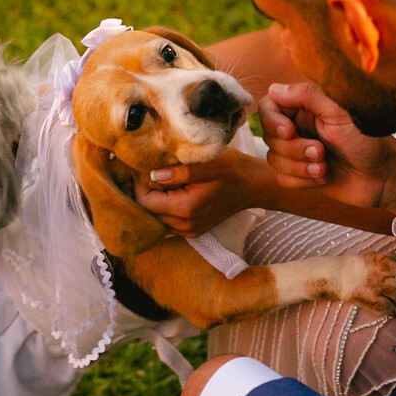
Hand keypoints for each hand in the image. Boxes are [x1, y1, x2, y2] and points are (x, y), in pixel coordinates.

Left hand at [135, 149, 269, 236]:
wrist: (254, 185)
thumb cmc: (233, 169)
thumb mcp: (208, 164)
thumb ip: (180, 171)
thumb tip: (153, 175)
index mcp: (185, 208)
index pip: (145, 200)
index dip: (141, 183)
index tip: (145, 166)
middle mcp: (185, 225)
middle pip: (149, 211)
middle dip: (147, 191)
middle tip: (152, 170)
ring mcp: (189, 231)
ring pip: (157, 217)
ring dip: (156, 200)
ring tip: (165, 180)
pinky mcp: (193, 231)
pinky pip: (168, 222)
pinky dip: (166, 207)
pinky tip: (175, 192)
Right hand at [261, 82, 395, 217]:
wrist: (384, 176)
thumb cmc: (368, 140)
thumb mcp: (340, 113)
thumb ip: (308, 96)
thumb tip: (275, 88)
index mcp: (306, 108)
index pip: (269, 107)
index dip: (271, 120)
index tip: (289, 131)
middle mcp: (299, 127)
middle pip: (268, 136)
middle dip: (293, 149)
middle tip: (321, 152)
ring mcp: (299, 152)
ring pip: (273, 159)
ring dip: (299, 167)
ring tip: (324, 167)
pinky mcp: (301, 174)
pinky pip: (282, 179)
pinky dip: (302, 181)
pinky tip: (323, 178)